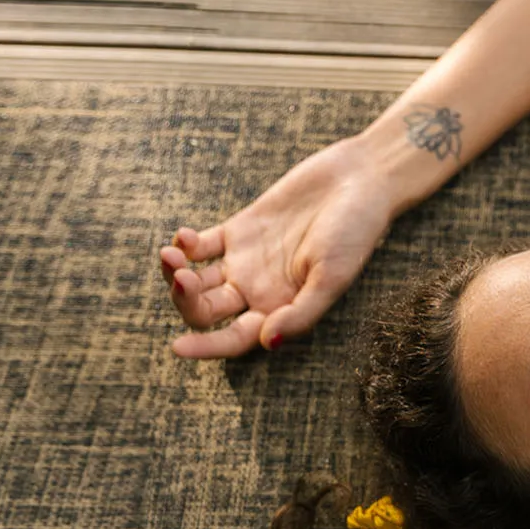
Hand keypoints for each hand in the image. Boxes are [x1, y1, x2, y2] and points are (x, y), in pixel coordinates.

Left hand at [158, 134, 395, 357]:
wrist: (359, 180)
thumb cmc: (355, 231)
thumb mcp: (333, 276)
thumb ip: (302, 312)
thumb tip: (267, 341)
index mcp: (282, 308)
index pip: (236, 338)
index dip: (206, 347)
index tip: (177, 348)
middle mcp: (259, 290)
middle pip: (207, 311)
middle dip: (186, 301)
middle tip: (181, 277)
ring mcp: (246, 261)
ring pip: (197, 280)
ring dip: (176, 273)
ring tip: (170, 255)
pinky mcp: (240, 230)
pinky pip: (202, 246)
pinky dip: (186, 245)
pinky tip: (184, 237)